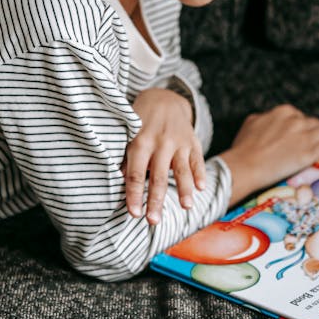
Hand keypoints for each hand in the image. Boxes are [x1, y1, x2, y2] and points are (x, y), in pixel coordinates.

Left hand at [123, 87, 206, 224]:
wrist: (164, 98)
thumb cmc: (140, 122)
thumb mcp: (128, 134)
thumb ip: (124, 158)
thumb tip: (116, 182)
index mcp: (140, 142)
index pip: (135, 173)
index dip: (134, 195)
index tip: (134, 214)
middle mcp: (160, 142)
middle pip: (158, 176)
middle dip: (156, 200)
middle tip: (153, 221)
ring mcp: (179, 142)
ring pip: (182, 169)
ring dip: (184, 189)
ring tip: (186, 208)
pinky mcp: (192, 141)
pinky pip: (197, 159)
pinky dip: (200, 173)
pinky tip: (201, 188)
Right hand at [219, 103, 318, 206]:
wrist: (245, 166)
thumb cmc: (243, 148)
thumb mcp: (252, 122)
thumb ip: (265, 118)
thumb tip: (269, 120)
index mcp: (284, 111)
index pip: (301, 116)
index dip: (299, 128)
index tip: (296, 137)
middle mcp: (297, 121)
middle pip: (315, 123)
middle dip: (312, 133)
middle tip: (308, 144)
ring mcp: (305, 136)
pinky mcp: (310, 153)